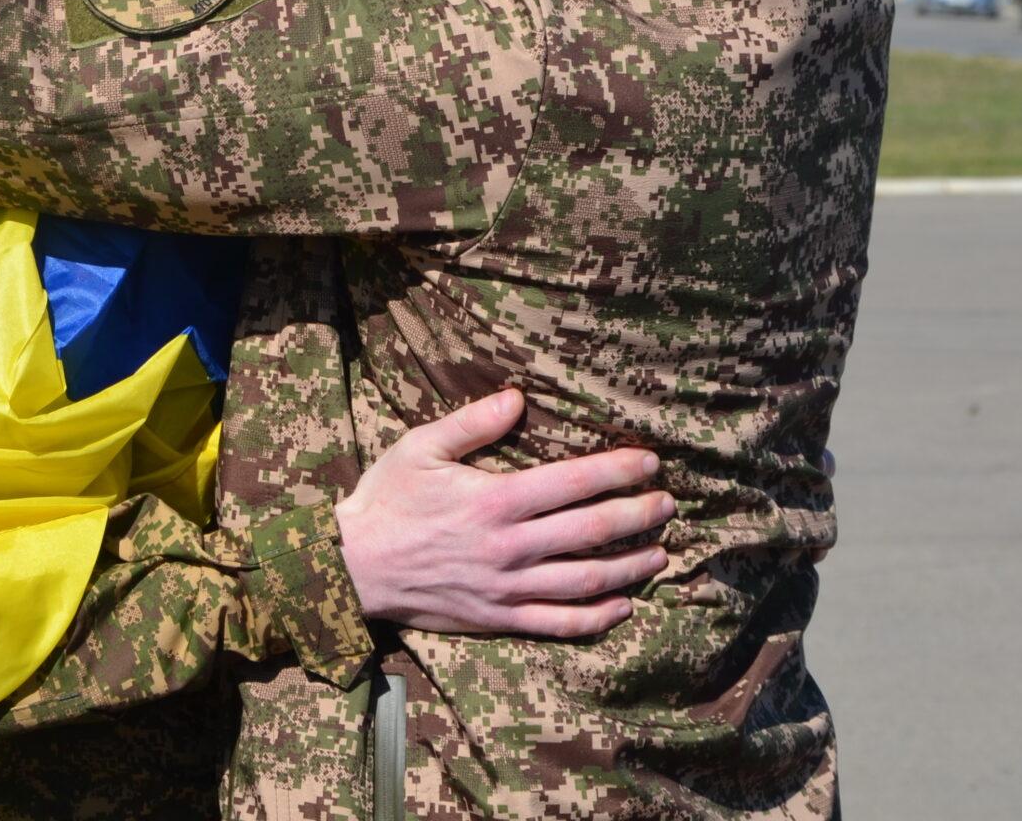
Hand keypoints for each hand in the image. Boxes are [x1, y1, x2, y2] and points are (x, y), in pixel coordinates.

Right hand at [336, 390, 673, 637]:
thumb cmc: (387, 500)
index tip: (650, 463)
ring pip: (584, 581)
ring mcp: (506, 588)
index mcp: (494, 500)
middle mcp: (508, 547)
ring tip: (660, 553)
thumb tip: (517, 397)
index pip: (573, 482)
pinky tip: (623, 605)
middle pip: (591, 532)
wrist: (354, 568)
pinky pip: (558, 624)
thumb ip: (472, 422)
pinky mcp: (498, 619)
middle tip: (667, 505)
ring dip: (630, 567)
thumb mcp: (420, 446)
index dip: (618, 471)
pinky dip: (596, 617)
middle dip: (637, 516)